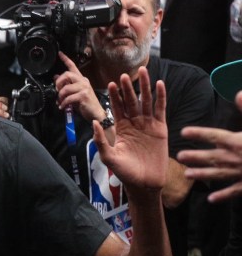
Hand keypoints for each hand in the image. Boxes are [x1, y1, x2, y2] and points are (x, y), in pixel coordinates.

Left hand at [55, 52, 104, 121]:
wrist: (95, 113)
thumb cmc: (85, 104)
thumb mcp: (74, 93)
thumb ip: (66, 85)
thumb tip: (56, 77)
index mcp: (81, 79)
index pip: (73, 66)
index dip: (66, 59)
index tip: (59, 53)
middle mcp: (83, 81)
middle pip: (67, 74)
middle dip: (58, 82)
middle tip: (57, 91)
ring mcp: (84, 87)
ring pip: (66, 88)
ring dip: (60, 96)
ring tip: (60, 102)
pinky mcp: (83, 95)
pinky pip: (68, 98)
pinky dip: (63, 103)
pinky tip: (63, 107)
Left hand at [94, 69, 167, 191]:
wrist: (144, 183)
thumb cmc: (125, 172)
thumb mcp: (109, 157)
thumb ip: (101, 141)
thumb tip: (94, 123)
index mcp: (121, 128)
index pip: (116, 108)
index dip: (114, 96)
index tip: (110, 84)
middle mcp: (134, 123)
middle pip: (131, 101)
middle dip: (128, 88)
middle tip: (125, 75)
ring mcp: (148, 125)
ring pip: (146, 101)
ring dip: (144, 87)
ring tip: (143, 72)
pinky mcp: (161, 128)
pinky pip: (160, 109)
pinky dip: (161, 97)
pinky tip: (160, 84)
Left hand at [178, 92, 241, 201]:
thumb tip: (238, 93)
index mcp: (239, 142)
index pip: (214, 136)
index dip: (199, 133)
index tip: (183, 131)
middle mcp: (237, 158)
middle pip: (212, 157)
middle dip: (195, 157)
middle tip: (178, 156)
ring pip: (219, 174)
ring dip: (203, 174)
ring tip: (187, 175)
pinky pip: (235, 191)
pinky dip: (223, 195)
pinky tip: (211, 199)